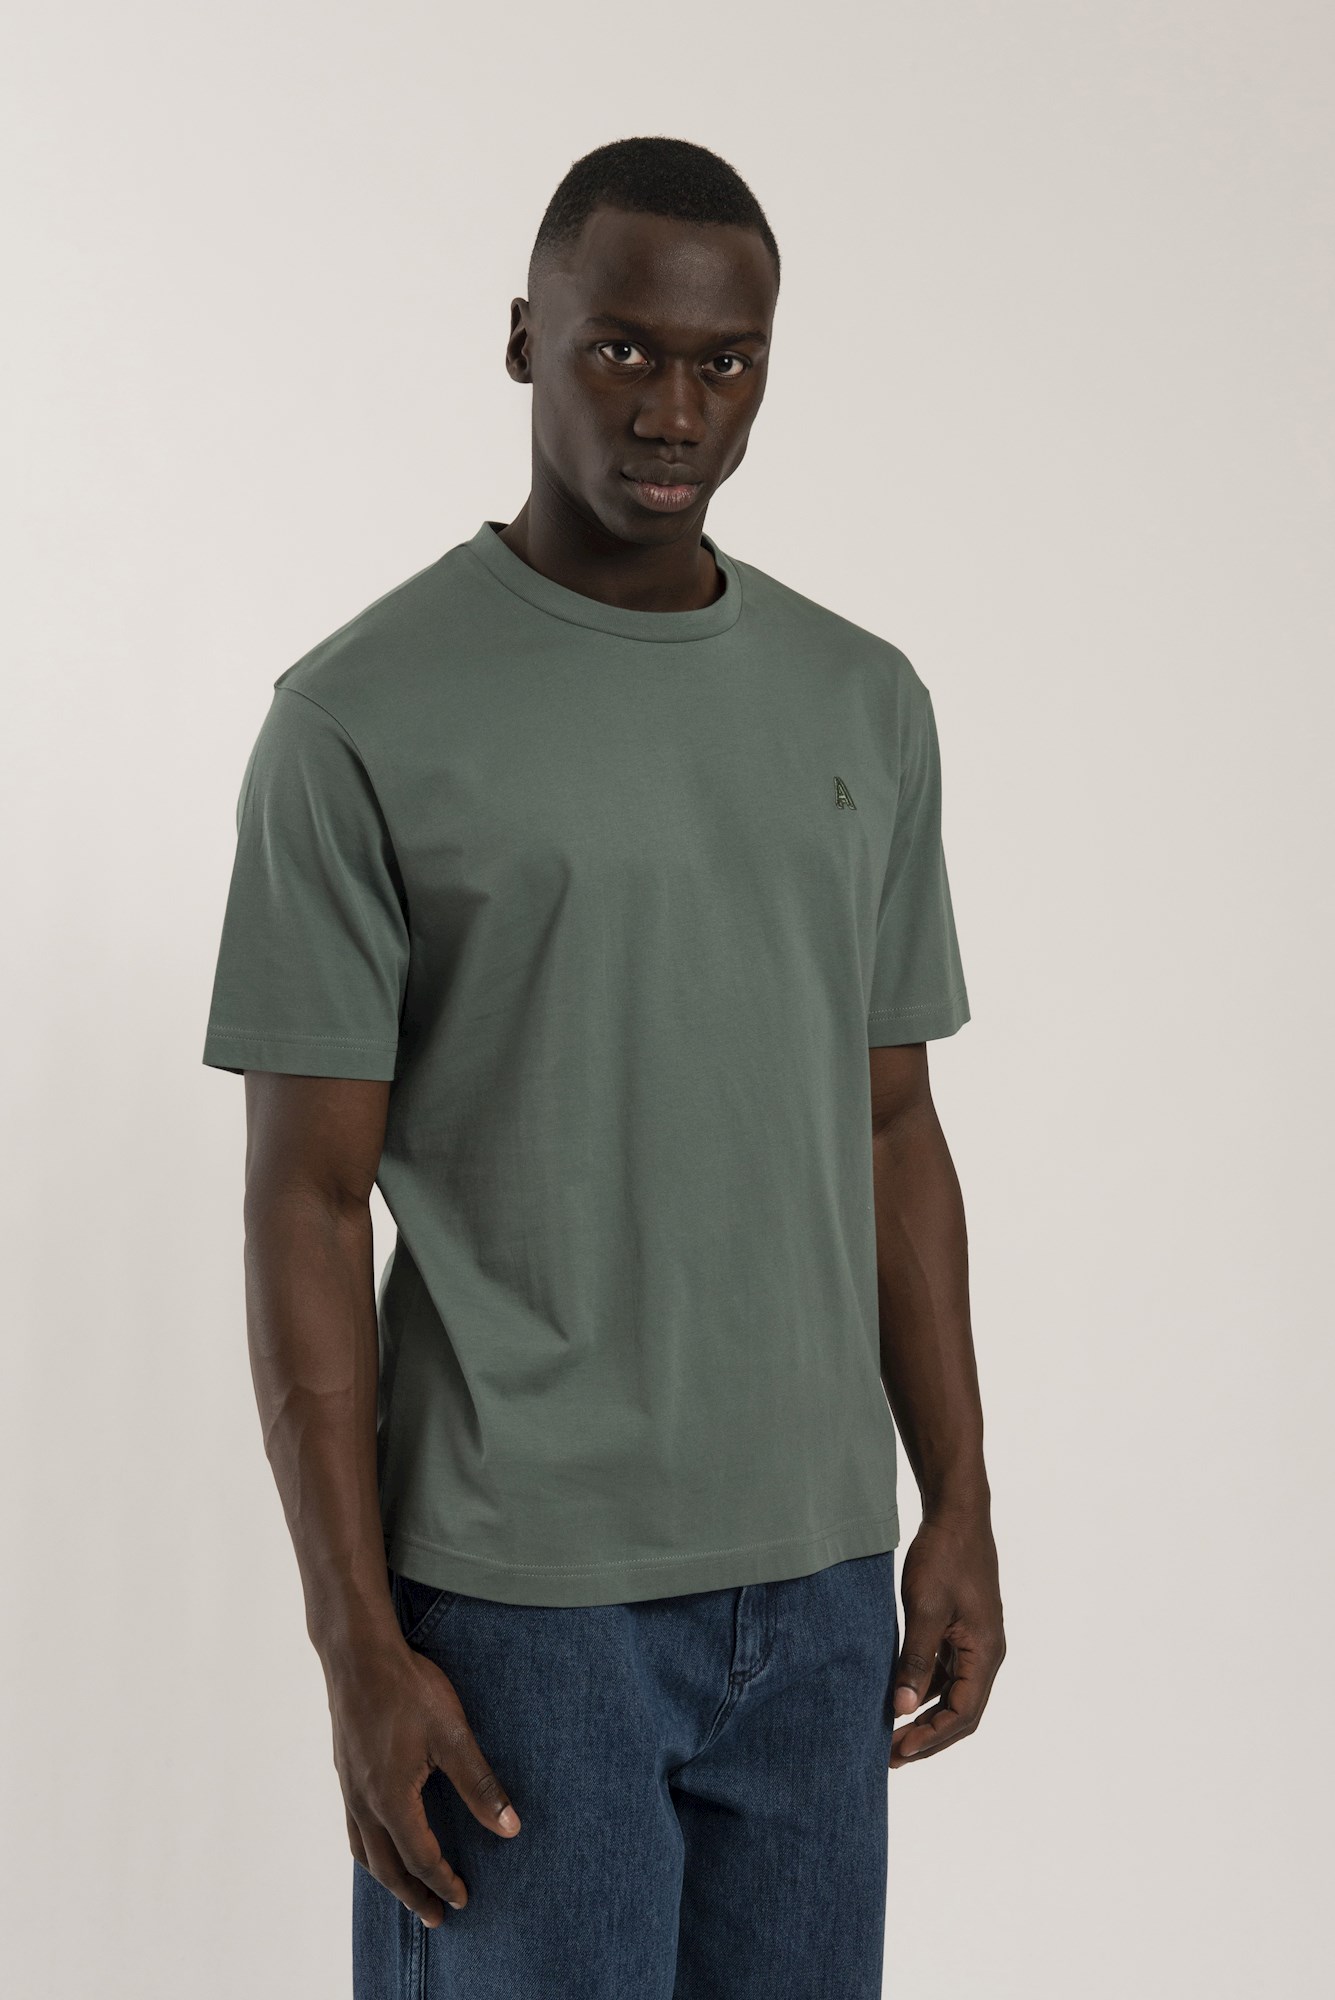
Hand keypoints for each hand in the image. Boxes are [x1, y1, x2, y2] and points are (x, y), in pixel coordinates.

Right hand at [325, 1636, 521, 1924]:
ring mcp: (348, 1787)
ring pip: (364, 1850)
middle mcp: (363, 1801)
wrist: (358, 1654)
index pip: (420, 1858)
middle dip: (414, 1896)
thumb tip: (510, 1829)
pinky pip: (353, 1827)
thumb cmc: (408, 1690)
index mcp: (391, 1799)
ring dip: (388, 1878)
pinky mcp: (344, 1770)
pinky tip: (380, 1840)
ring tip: (407, 1891)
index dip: (443, 1883)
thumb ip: (480, 1785)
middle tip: (436, 1918)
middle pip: (387, 1867)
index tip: (463, 1900)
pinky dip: (368, 1849)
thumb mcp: (453, 1736)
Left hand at [889, 1509, 1004, 1767]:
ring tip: (888, 1733)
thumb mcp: (924, 1609)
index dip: (932, 1737)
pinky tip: (896, 1695)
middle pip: (960, 1711)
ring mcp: (974, 1642)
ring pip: (951, 1693)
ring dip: (923, 1714)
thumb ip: (915, 1660)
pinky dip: (923, 1688)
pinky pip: (944, 1671)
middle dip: (928, 1736)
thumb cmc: (944, 1557)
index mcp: (985, 1653)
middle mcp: (985, 1654)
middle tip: (890, 1756)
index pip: (963, 1714)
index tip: (899, 1750)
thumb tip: (902, 1708)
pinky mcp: (960, 1630)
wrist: (956, 1514)